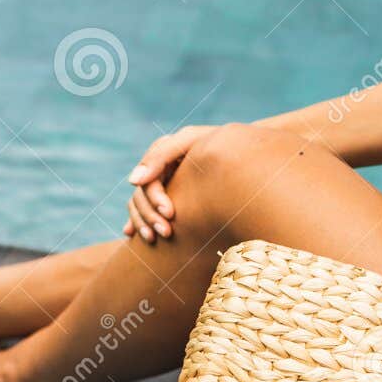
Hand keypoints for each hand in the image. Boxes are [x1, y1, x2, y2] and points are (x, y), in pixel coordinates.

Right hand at [123, 124, 215, 241]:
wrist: (249, 160)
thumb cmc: (226, 148)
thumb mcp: (195, 142)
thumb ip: (163, 154)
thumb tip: (132, 180)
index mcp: (167, 152)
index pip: (148, 177)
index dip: (155, 196)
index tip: (169, 213)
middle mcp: (162, 169)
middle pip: (141, 194)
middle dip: (150, 214)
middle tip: (167, 232)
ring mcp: (162, 185)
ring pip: (137, 205)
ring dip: (142, 222)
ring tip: (155, 239)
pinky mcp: (165, 201)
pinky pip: (140, 213)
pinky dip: (137, 224)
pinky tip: (133, 235)